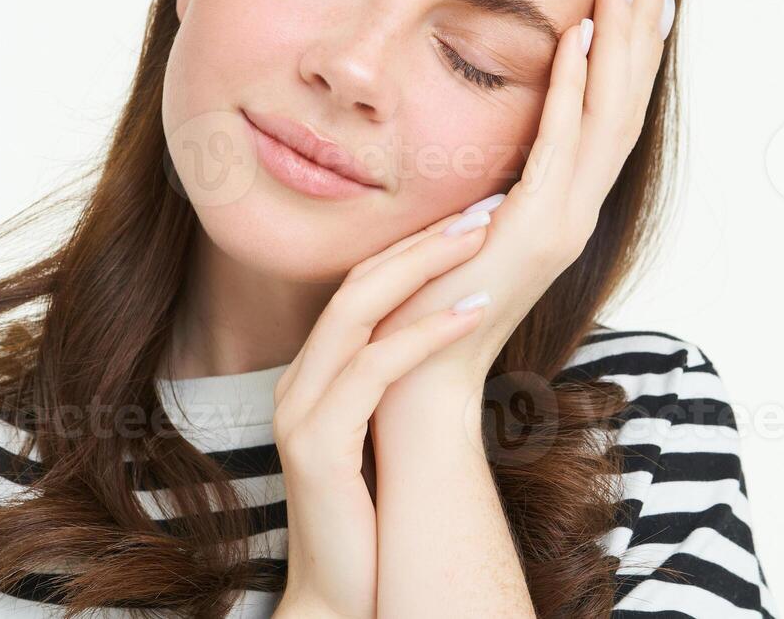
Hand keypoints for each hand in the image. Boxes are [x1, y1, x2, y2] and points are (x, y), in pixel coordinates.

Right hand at [269, 204, 500, 618]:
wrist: (346, 599)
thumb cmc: (378, 523)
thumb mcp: (391, 439)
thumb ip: (404, 390)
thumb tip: (460, 338)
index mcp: (315, 379)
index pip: (359, 290)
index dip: (413, 247)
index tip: (471, 215)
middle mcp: (298, 386)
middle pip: (355, 284)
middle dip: (422, 239)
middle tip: (485, 205)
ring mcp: (299, 415)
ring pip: (356, 312)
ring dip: (426, 268)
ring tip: (485, 239)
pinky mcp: (315, 447)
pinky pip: (371, 372)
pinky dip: (424, 335)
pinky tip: (473, 311)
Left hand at [367, 0, 678, 379]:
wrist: (414, 381)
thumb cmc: (423, 305)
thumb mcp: (463, 225)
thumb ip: (485, 186)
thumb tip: (487, 149)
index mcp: (562, 207)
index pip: (611, 115)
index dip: (633, 53)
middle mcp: (576, 212)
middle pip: (626, 105)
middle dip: (644, 30)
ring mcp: (562, 224)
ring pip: (609, 116)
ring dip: (622, 41)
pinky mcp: (532, 234)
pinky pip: (559, 144)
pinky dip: (572, 86)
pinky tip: (578, 34)